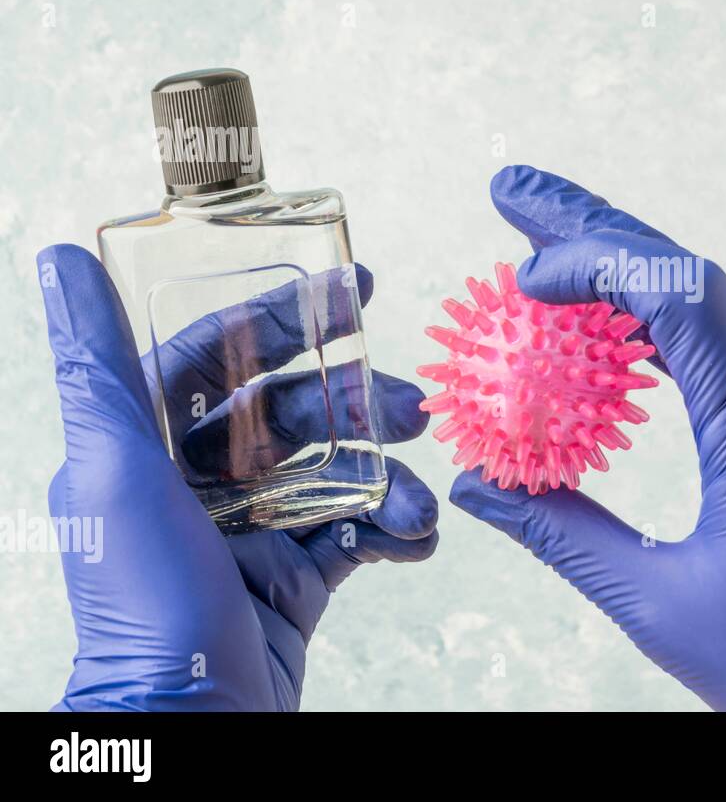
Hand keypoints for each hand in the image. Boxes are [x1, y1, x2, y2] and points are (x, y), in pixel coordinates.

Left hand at [38, 244, 437, 710]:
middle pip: (290, 412)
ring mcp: (250, 530)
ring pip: (333, 472)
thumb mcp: (113, 470)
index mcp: (146, 448)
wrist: (196, 721)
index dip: (283, 315)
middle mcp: (197, 482)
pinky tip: (413, 537)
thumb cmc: (143, 598)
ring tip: (414, 499)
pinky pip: (354, 534)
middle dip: (355, 402)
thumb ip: (94, 364)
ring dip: (384, 477)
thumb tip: (58, 257)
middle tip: (412, 403)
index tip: (361, 289)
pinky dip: (390, 530)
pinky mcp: (294, 579)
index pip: (218, 356)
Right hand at [451, 166, 725, 710]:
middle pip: (696, 282)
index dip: (599, 261)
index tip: (524, 273)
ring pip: (721, 316)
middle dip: (599, 232)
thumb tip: (477, 490)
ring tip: (552, 260)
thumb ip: (565, 539)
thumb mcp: (664, 608)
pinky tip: (624, 342)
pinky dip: (673, 334)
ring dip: (635, 280)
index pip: (685, 297)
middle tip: (514, 196)